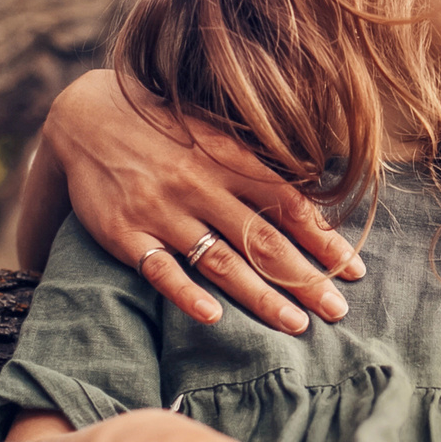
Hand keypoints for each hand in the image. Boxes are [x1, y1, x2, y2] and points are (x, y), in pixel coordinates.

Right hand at [35, 71, 363, 333]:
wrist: (86, 116)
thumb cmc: (164, 126)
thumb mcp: (214, 131)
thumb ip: (258, 161)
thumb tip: (316, 185)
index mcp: (228, 159)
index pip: (288, 204)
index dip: (323, 239)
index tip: (354, 270)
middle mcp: (199, 185)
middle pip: (262, 239)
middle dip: (304, 277)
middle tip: (339, 310)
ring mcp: (161, 211)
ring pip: (219, 260)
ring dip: (260, 295)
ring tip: (296, 325)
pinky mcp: (124, 232)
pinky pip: (158, 268)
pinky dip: (185, 293)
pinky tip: (213, 317)